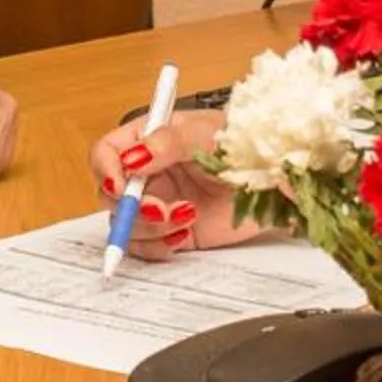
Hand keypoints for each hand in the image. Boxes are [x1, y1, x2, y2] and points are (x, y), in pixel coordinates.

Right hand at [87, 108, 264, 260]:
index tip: (121, 187)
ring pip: (126, 225)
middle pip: (111, 196)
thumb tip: (131, 159)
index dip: (106, 171)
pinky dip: (159, 247)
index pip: (106, 154)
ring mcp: (159, 202)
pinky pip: (148, 247)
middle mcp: (147, 173)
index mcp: (147, 141)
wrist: (276, 177)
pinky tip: (183, 236)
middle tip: (159, 209)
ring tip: (186, 217)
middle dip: (131, 208)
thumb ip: (166, 142)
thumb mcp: (204, 134)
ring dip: (149, 228)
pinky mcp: (173, 230)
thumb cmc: (242, 143)